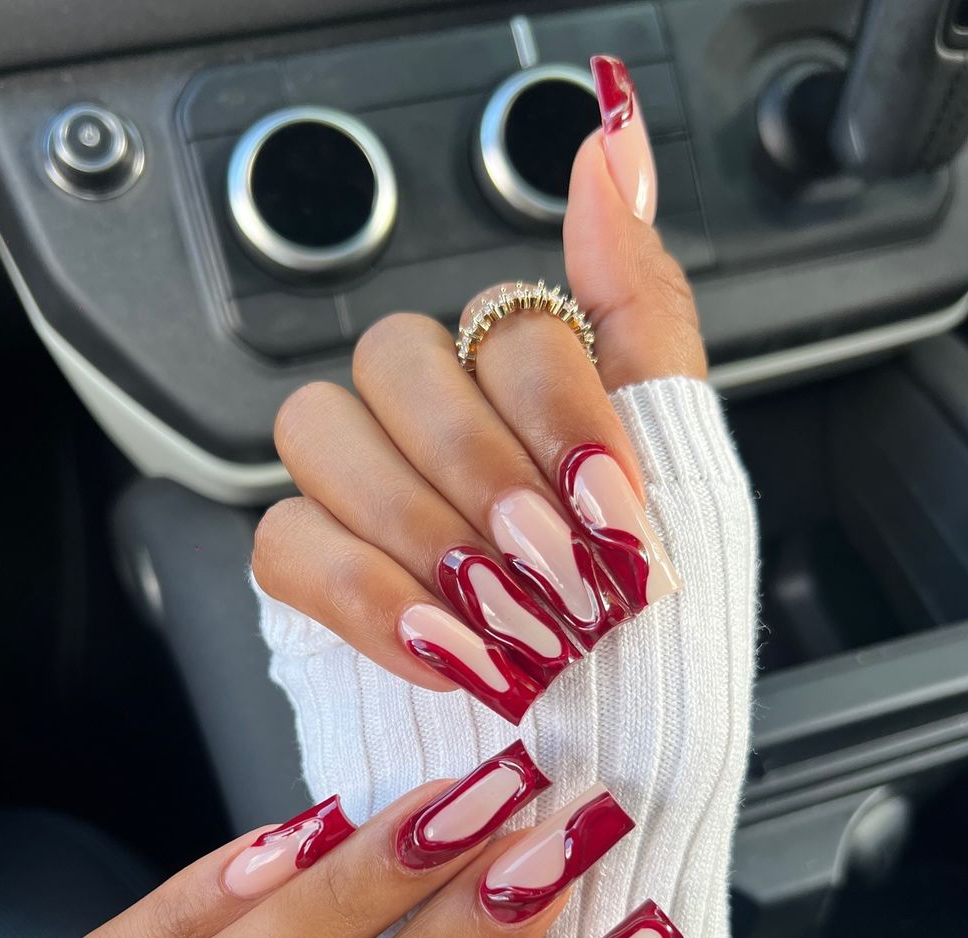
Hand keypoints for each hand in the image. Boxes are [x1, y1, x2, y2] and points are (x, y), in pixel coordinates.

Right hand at [252, 79, 704, 721]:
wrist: (612, 755)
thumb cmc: (649, 624)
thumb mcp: (683, 460)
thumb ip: (639, 306)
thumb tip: (611, 151)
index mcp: (515, 381)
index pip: (499, 323)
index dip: (557, 413)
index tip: (612, 509)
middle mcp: (428, 419)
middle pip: (395, 361)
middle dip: (483, 474)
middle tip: (554, 569)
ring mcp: (358, 490)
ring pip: (319, 433)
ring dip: (421, 531)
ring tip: (506, 620)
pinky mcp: (310, 574)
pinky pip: (285, 543)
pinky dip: (368, 598)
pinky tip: (446, 651)